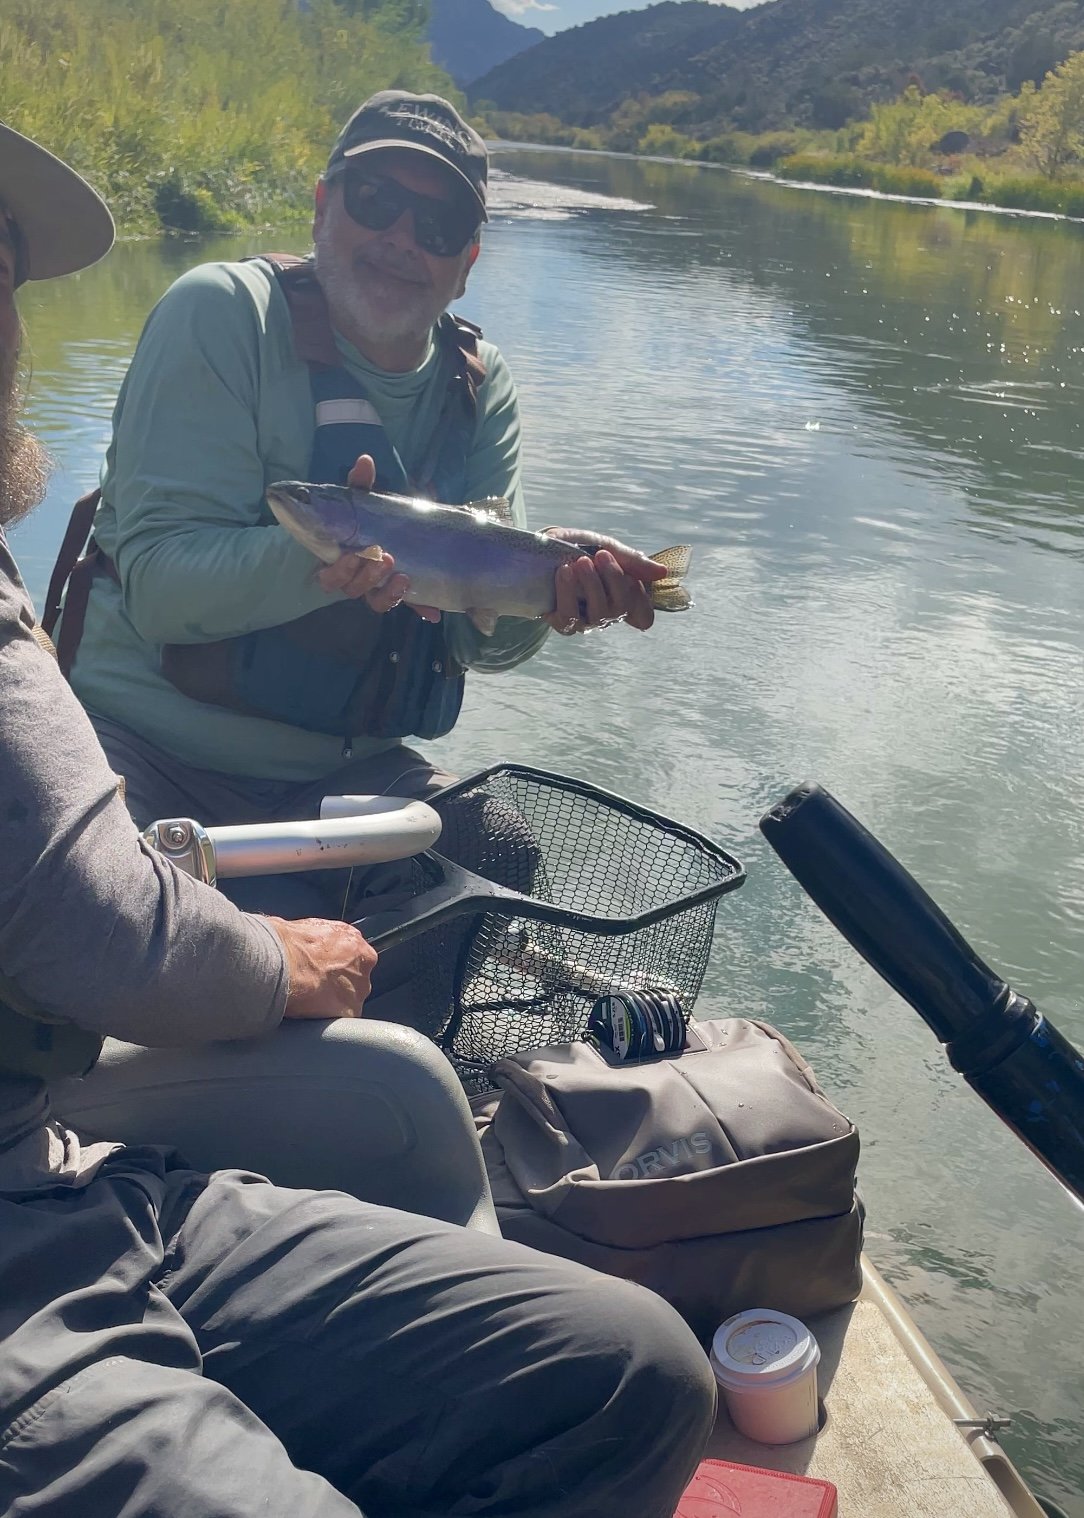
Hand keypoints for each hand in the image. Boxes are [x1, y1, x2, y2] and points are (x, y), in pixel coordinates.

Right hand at [265, 915, 376, 1019]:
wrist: (282, 963)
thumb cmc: (288, 943)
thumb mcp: (308, 927)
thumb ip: (321, 938)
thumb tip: (310, 943)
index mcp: (354, 939)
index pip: (354, 956)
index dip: (338, 964)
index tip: (325, 969)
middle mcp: (363, 964)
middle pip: (355, 979)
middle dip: (340, 984)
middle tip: (317, 987)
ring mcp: (358, 989)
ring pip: (351, 999)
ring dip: (335, 1002)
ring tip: (312, 1002)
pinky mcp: (350, 1011)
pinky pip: (342, 1018)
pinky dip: (329, 1019)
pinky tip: (313, 1015)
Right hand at [315, 455, 439, 621]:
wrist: (398, 529)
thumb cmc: (370, 517)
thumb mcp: (366, 500)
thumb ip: (361, 484)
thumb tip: (365, 461)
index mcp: (340, 560)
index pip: (328, 577)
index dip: (338, 571)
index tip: (352, 554)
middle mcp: (356, 578)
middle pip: (352, 590)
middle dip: (367, 577)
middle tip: (384, 557)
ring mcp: (378, 589)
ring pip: (376, 601)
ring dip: (388, 592)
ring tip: (402, 574)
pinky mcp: (401, 593)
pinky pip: (407, 606)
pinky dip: (419, 608)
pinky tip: (432, 611)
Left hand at [541, 528, 668, 633]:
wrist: (540, 546)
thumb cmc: (577, 548)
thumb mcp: (606, 546)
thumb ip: (631, 561)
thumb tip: (662, 572)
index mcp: (621, 597)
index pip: (643, 615)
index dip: (642, 600)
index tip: (632, 576)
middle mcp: (606, 614)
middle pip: (621, 608)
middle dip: (613, 579)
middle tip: (600, 555)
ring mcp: (584, 621)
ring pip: (597, 614)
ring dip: (591, 586)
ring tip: (580, 563)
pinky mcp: (561, 622)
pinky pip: (569, 617)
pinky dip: (568, 593)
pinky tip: (564, 572)